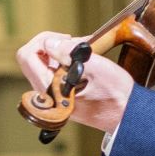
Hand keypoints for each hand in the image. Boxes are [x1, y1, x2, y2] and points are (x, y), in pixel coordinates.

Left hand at [14, 29, 137, 135]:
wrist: (127, 115)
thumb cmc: (116, 95)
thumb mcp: (96, 68)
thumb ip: (69, 54)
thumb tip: (48, 43)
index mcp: (50, 91)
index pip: (26, 56)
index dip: (42, 41)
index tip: (64, 40)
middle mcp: (46, 96)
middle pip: (31, 59)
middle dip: (52, 45)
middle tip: (75, 43)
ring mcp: (51, 97)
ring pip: (42, 65)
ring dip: (59, 52)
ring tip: (82, 50)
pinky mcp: (59, 96)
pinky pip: (52, 73)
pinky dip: (63, 61)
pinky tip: (81, 60)